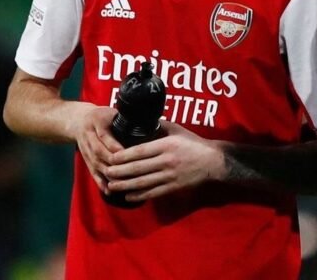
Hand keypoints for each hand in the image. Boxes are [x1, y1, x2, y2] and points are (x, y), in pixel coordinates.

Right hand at [73, 105, 122, 194]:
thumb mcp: (111, 112)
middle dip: (114, 163)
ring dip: (109, 174)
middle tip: (131, 170)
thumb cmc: (101, 116)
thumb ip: (125, 119)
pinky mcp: (85, 160)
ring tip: (124, 182)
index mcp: (97, 121)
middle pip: (100, 152)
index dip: (116, 146)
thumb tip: (148, 124)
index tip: (131, 153)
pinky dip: (101, 182)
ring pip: (96, 164)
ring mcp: (85, 149)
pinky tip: (110, 190)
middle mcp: (89, 136)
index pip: (105, 136)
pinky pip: (92, 172)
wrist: (77, 121)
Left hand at [104, 121, 224, 200]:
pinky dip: (139, 195)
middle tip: (105, 172)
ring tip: (111, 186)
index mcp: (166, 145)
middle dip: (118, 172)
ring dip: (124, 185)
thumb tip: (141, 121)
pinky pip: (153, 193)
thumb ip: (159, 126)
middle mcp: (166, 161)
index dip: (122, 156)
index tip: (110, 158)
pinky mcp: (173, 187)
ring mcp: (169, 176)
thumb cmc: (193, 143)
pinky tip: (128, 196)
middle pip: (137, 168)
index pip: (139, 151)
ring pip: (142, 183)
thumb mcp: (177, 130)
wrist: (212, 162)